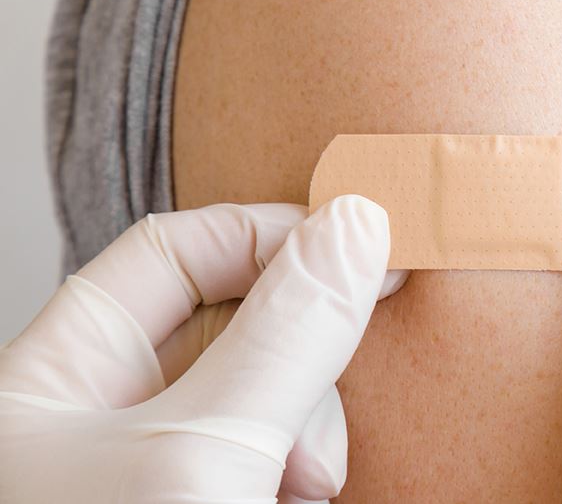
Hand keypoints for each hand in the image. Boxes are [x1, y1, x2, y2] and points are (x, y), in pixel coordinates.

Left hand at [0, 196, 405, 502]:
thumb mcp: (204, 451)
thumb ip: (283, 337)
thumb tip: (356, 226)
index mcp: (56, 377)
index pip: (172, 252)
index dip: (269, 237)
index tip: (364, 248)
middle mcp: (101, 419)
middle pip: (234, 325)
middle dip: (300, 362)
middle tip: (326, 409)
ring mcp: (155, 471)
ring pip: (268, 397)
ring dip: (310, 433)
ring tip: (304, 488)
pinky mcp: (208, 502)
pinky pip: (275, 453)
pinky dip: (302, 470)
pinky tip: (299, 499)